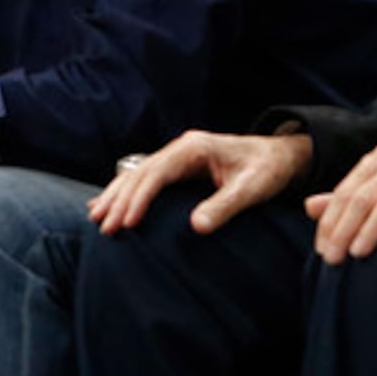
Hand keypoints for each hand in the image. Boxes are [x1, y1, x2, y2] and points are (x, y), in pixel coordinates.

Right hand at [89, 130, 312, 235]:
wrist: (279, 155)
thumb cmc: (268, 169)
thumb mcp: (253, 188)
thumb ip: (225, 205)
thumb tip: (196, 226)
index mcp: (194, 148)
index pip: (157, 173)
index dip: (139, 198)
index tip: (127, 222)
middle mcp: (180, 149)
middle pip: (140, 173)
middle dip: (120, 200)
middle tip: (105, 227)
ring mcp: (177, 156)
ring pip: (137, 174)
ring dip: (116, 195)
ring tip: (96, 217)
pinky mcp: (178, 167)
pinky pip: (145, 179)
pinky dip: (126, 192)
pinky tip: (109, 204)